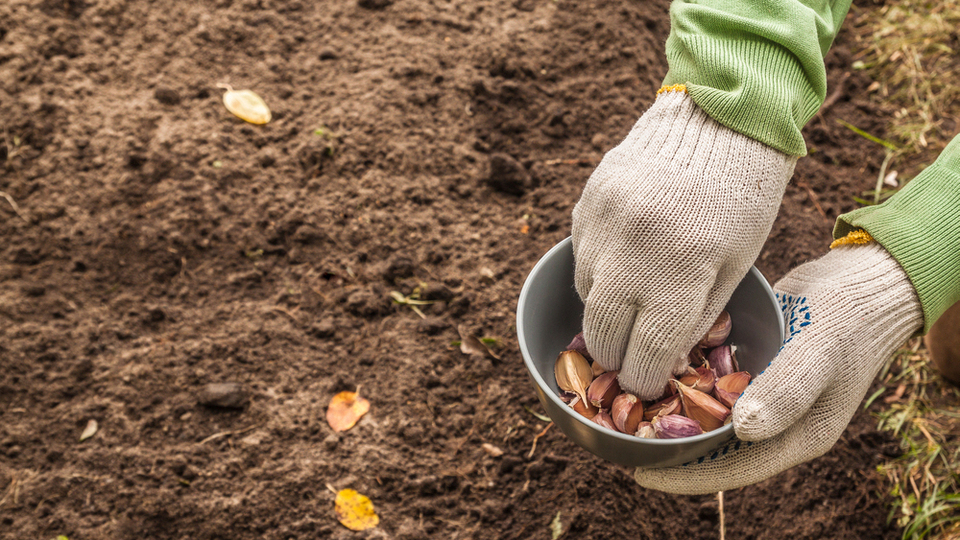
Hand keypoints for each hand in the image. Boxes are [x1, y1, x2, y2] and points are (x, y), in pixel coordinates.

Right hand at [572, 88, 795, 398]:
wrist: (717, 120)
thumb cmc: (742, 201)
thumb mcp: (735, 266)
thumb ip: (696, 317)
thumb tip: (660, 360)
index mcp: (683, 272)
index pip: (644, 354)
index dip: (642, 380)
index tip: (644, 384)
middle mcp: (634, 252)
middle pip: (602, 334)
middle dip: (615, 355)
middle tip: (629, 356)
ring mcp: (603, 225)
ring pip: (586, 296)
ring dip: (605, 309)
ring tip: (631, 299)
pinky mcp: (586, 204)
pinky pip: (580, 257)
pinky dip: (597, 271)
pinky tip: (623, 260)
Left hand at [634, 243, 922, 493]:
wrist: (864, 280)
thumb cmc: (848, 318)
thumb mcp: (819, 351)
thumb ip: (787, 390)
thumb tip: (744, 431)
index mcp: (797, 436)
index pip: (733, 469)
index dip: (685, 475)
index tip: (639, 472)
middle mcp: (775, 422)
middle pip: (713, 448)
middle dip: (668, 446)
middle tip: (617, 438)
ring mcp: (763, 395)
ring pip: (707, 416)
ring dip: (669, 413)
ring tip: (621, 406)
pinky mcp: (752, 368)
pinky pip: (710, 384)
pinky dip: (682, 381)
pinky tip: (646, 367)